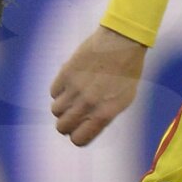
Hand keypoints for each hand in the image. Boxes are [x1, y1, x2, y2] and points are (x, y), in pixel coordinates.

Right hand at [50, 25, 146, 145]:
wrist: (122, 42)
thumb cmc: (128, 71)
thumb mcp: (124, 99)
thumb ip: (105, 115)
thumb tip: (87, 125)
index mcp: (105, 113)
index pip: (79, 139)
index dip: (78, 136)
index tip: (80, 130)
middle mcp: (88, 104)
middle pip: (62, 127)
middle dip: (67, 124)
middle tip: (74, 115)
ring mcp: (75, 89)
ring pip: (55, 110)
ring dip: (63, 107)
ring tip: (75, 96)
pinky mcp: (66, 74)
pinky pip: (53, 92)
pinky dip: (60, 91)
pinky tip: (71, 83)